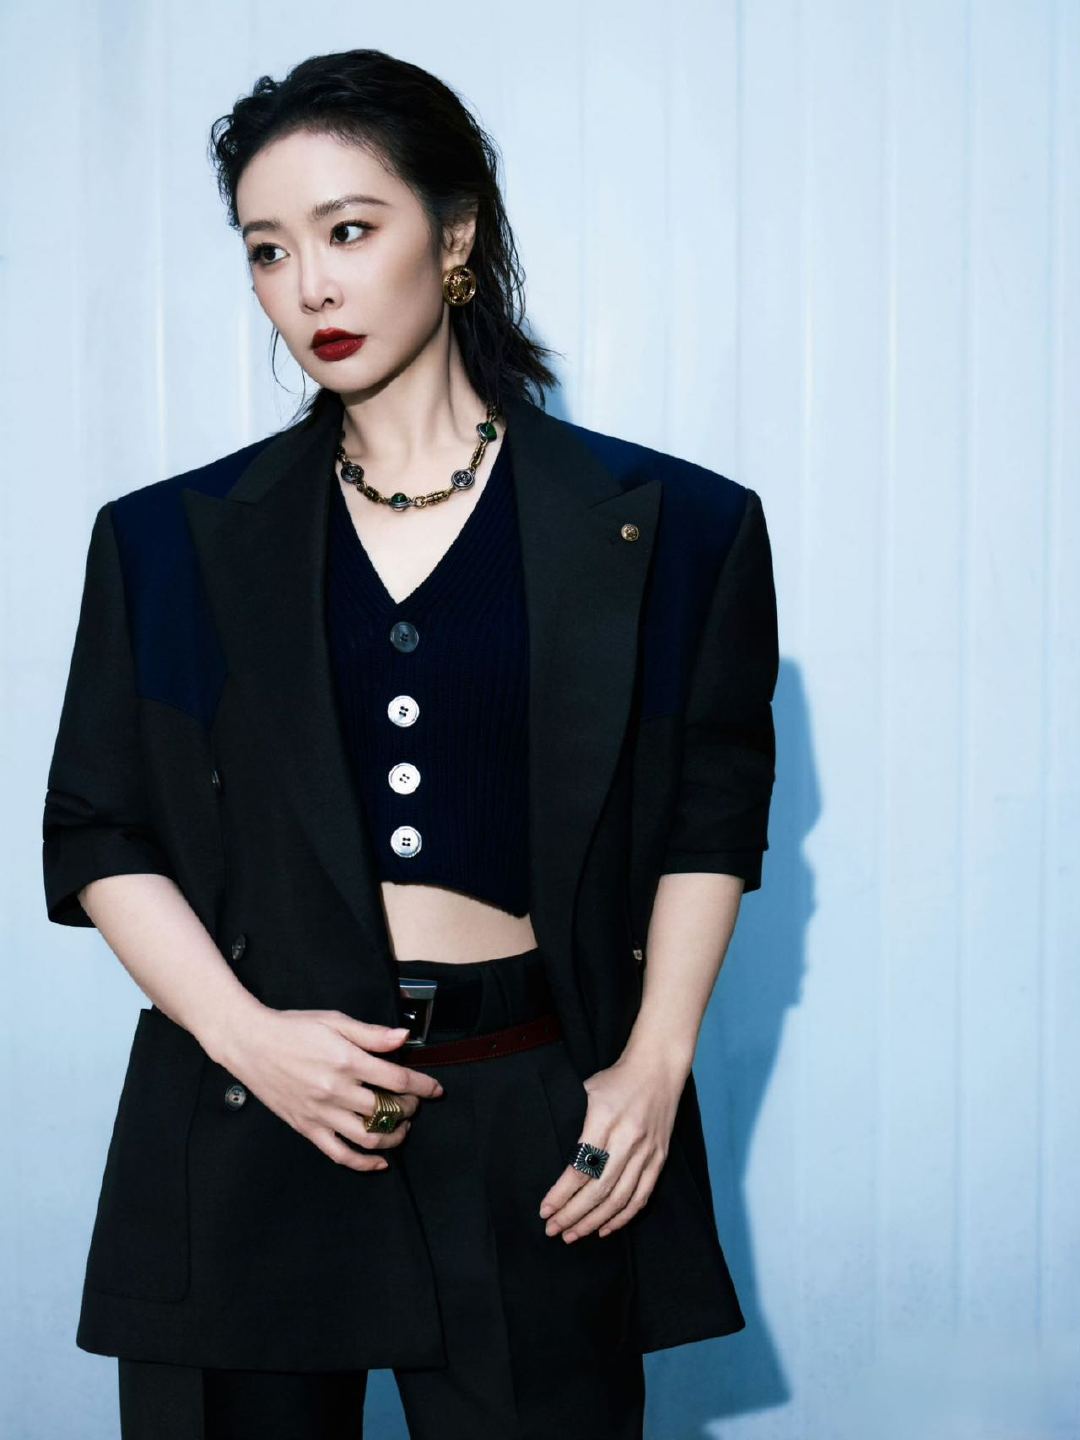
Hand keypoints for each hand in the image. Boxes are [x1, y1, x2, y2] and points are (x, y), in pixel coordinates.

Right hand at [220, 1006, 444, 1172]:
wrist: (251, 1044)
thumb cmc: (294, 1028)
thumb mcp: (335, 1021)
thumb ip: (372, 1033)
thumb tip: (404, 1037)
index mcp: (347, 1061)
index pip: (398, 1081)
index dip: (423, 1087)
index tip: (435, 1089)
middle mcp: (336, 1091)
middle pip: (387, 1110)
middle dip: (409, 1109)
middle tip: (414, 1103)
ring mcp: (321, 1113)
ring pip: (369, 1137)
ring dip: (394, 1136)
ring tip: (401, 1127)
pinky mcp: (307, 1128)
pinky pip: (340, 1154)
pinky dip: (363, 1162)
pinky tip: (379, 1161)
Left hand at [537, 1050, 686, 1242]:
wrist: (658, 1069)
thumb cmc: (616, 1080)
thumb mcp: (587, 1090)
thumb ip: (573, 1123)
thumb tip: (550, 1158)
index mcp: (605, 1119)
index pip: (580, 1167)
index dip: (561, 1194)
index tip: (545, 1210)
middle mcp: (628, 1138)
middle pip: (598, 1189)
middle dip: (573, 1215)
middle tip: (553, 1230)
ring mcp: (647, 1151)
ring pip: (619, 1198)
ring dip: (594, 1221)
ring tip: (572, 1235)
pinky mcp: (659, 1159)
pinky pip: (641, 1196)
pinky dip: (622, 1217)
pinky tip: (604, 1228)